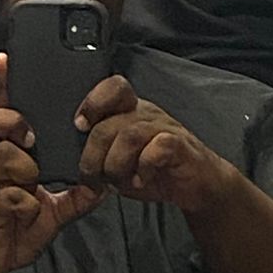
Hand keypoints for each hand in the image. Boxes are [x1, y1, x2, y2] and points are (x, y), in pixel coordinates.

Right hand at [0, 53, 106, 272]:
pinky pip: (9, 194)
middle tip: (31, 137)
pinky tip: (29, 212)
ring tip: (33, 182)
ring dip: (23, 166)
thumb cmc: (13, 226)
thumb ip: (75, 195)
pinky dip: (25, 202)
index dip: (2, 86)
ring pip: (0, 155)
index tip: (7, 59)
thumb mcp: (51, 209)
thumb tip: (104, 184)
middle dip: (10, 120)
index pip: (1, 112)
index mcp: (4, 155)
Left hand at [75, 76, 237, 212]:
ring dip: (116, 166)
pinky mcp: (181, 146)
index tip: (79, 126)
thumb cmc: (155, 170)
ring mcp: (164, 127)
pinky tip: (142, 179)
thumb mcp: (119, 162)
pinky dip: (144, 167)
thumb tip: (74, 168)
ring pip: (129, 135)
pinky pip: (158, 147)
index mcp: (129, 111)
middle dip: (93, 158)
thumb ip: (99, 156)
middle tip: (94, 180)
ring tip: (117, 183)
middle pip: (108, 124)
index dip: (92, 103)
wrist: (198, 184)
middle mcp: (146, 114)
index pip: (112, 88)